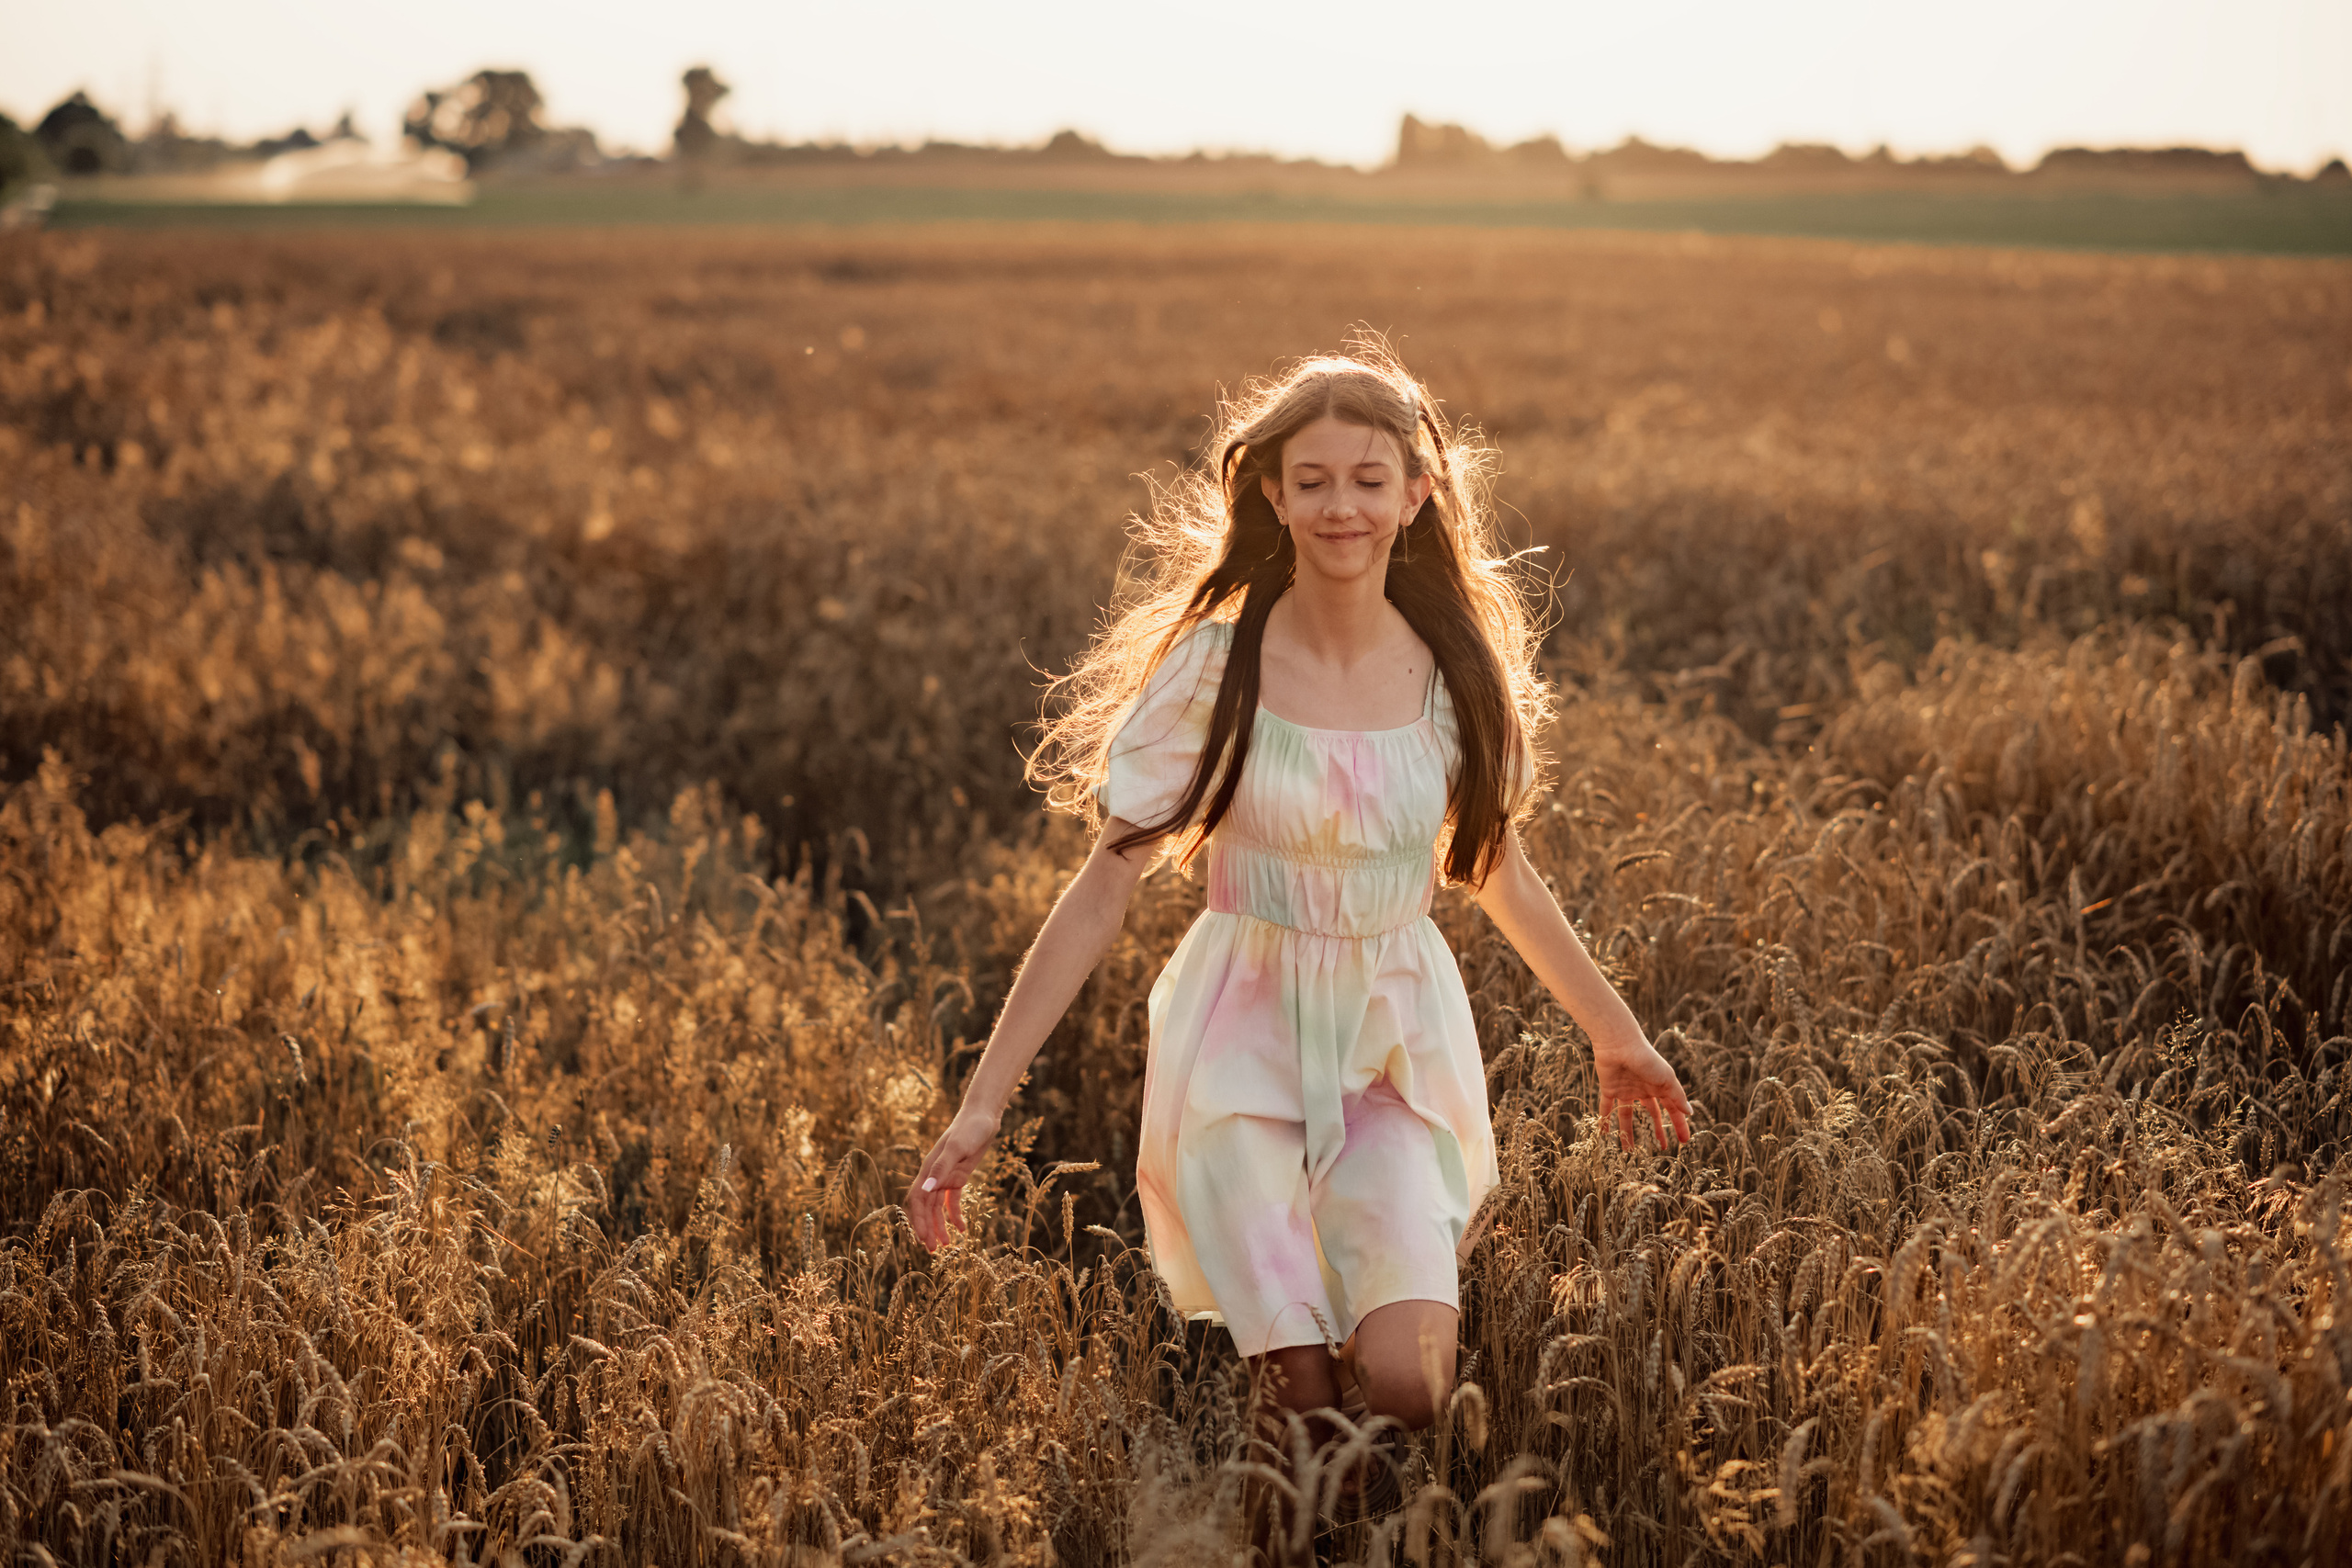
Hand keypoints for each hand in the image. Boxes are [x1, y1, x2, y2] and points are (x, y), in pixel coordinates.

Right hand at [906, 1106, 1000, 1250]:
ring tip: (946, 1246)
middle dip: (927, 1229)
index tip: (923, 1239)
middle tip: (932, 1251)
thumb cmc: (969, 1129)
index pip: (918, 1200)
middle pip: (926, 1208)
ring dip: (940, 1226)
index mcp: (928, 1169)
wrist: (984, 1117)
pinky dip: (955, 1215)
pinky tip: (962, 1228)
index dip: (918, 1220)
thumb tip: (927, 1189)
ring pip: (938, 1207)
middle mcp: (934, 1175)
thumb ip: (942, 1168)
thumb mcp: (957, 1148)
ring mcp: (946, 1177)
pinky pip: (952, 1200)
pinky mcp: (959, 1177)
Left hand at [1593, 1035, 1692, 1150]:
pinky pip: (1606, 1108)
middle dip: (1657, 1130)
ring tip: (1628, 1151)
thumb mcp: (1666, 1078)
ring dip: (1628, 1132)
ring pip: (1627, 1115)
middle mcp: (1643, 1089)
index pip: (1672, 1110)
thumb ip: (1677, 1096)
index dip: (1679, 1125)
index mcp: (1659, 1087)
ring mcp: (1626, 1090)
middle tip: (1662, 1148)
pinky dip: (1605, 1120)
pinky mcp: (1609, 1088)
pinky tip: (1605, 1133)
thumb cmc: (1646, 1059)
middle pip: (1652, 1114)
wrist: (1619, 1044)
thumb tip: (1690, 1113)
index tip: (1684, 1141)